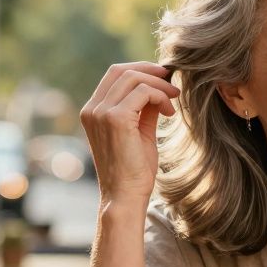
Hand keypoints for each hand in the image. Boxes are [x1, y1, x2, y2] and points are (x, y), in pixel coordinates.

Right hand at [79, 62, 178, 207]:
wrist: (125, 196)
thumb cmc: (133, 171)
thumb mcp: (140, 132)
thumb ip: (145, 110)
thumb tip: (158, 88)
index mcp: (93, 111)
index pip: (114, 75)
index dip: (140, 70)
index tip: (163, 78)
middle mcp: (92, 109)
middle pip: (122, 71)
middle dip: (151, 72)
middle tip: (172, 83)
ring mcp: (101, 113)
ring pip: (134, 78)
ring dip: (159, 85)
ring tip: (173, 101)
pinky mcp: (115, 118)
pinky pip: (143, 92)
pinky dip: (160, 96)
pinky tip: (169, 112)